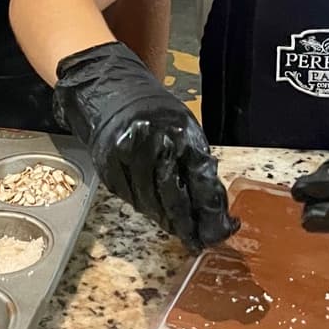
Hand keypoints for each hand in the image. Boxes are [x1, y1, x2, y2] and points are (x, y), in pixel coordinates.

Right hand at [53, 42, 237, 251]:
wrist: (107, 88)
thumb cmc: (152, 109)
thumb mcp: (182, 125)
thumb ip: (195, 158)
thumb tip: (211, 200)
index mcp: (181, 133)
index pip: (202, 180)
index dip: (211, 209)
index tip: (220, 229)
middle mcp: (156, 144)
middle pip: (174, 196)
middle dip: (187, 223)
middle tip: (196, 241)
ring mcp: (129, 156)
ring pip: (150, 201)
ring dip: (165, 220)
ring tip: (176, 230)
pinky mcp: (108, 165)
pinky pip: (128, 196)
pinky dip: (142, 208)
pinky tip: (152, 213)